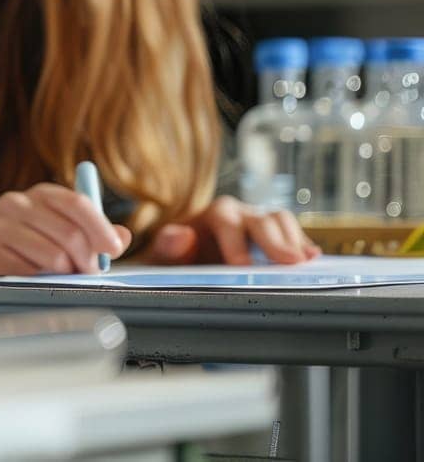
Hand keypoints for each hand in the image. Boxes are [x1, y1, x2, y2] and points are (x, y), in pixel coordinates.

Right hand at [0, 182, 131, 275]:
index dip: (100, 228)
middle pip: (70, 235)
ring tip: (60, 276)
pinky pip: (27, 272)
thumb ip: (93, 232)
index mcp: (42, 194)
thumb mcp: (60, 229)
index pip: (77, 203)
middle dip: (87, 260)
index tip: (113, 249)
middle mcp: (17, 203)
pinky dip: (37, 280)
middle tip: (88, 273)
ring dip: (64, 274)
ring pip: (52, 257)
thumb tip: (122, 236)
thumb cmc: (30, 241)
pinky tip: (31, 276)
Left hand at [144, 196, 320, 264]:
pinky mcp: (277, 236)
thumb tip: (182, 234)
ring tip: (304, 263)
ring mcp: (261, 222)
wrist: (187, 258)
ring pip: (281, 221)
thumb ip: (167, 247)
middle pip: (261, 220)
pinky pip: (294, 234)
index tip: (242, 265)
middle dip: (275, 242)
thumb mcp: (164, 257)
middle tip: (290, 264)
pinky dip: (303, 244)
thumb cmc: (176, 258)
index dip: (235, 242)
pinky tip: (313, 258)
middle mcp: (239, 212)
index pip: (226, 221)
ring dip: (293, 241)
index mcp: (211, 214)